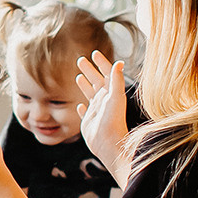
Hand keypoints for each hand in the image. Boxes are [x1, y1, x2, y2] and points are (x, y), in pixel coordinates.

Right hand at [74, 51, 130, 177]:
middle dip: (89, 70)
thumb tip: (119, 62)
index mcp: (111, 93)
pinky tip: (79, 105)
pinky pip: (85, 112)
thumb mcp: (115, 97)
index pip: (106, 74)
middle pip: (96, 81)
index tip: (94, 53)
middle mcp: (104, 101)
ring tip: (78, 76)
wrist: (109, 144)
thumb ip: (116, 80)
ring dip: (85, 84)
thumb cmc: (113, 121)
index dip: (101, 63)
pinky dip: (82, 107)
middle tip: (80, 60)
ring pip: (90, 94)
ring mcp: (96, 112)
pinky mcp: (89, 122)